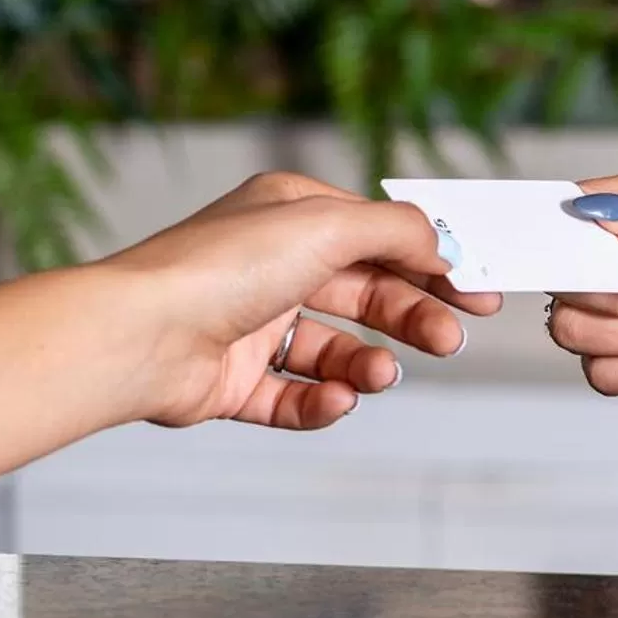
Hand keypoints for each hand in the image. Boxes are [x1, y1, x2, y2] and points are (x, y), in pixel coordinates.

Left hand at [103, 172, 501, 431]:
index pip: (376, 237)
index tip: (476, 294)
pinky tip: (336, 399)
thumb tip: (440, 244)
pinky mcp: (233, 381)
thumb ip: (396, 230)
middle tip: (449, 340)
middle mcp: (270, 266)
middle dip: (410, 316)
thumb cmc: (220, 269)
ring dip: (367, 364)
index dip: (429, 264)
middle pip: (363, 294)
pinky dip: (321, 402)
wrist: (141, 335)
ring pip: (332, 350)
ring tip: (379, 375)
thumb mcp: (326, 226)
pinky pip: (293, 397)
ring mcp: (250, 325)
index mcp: (289, 215)